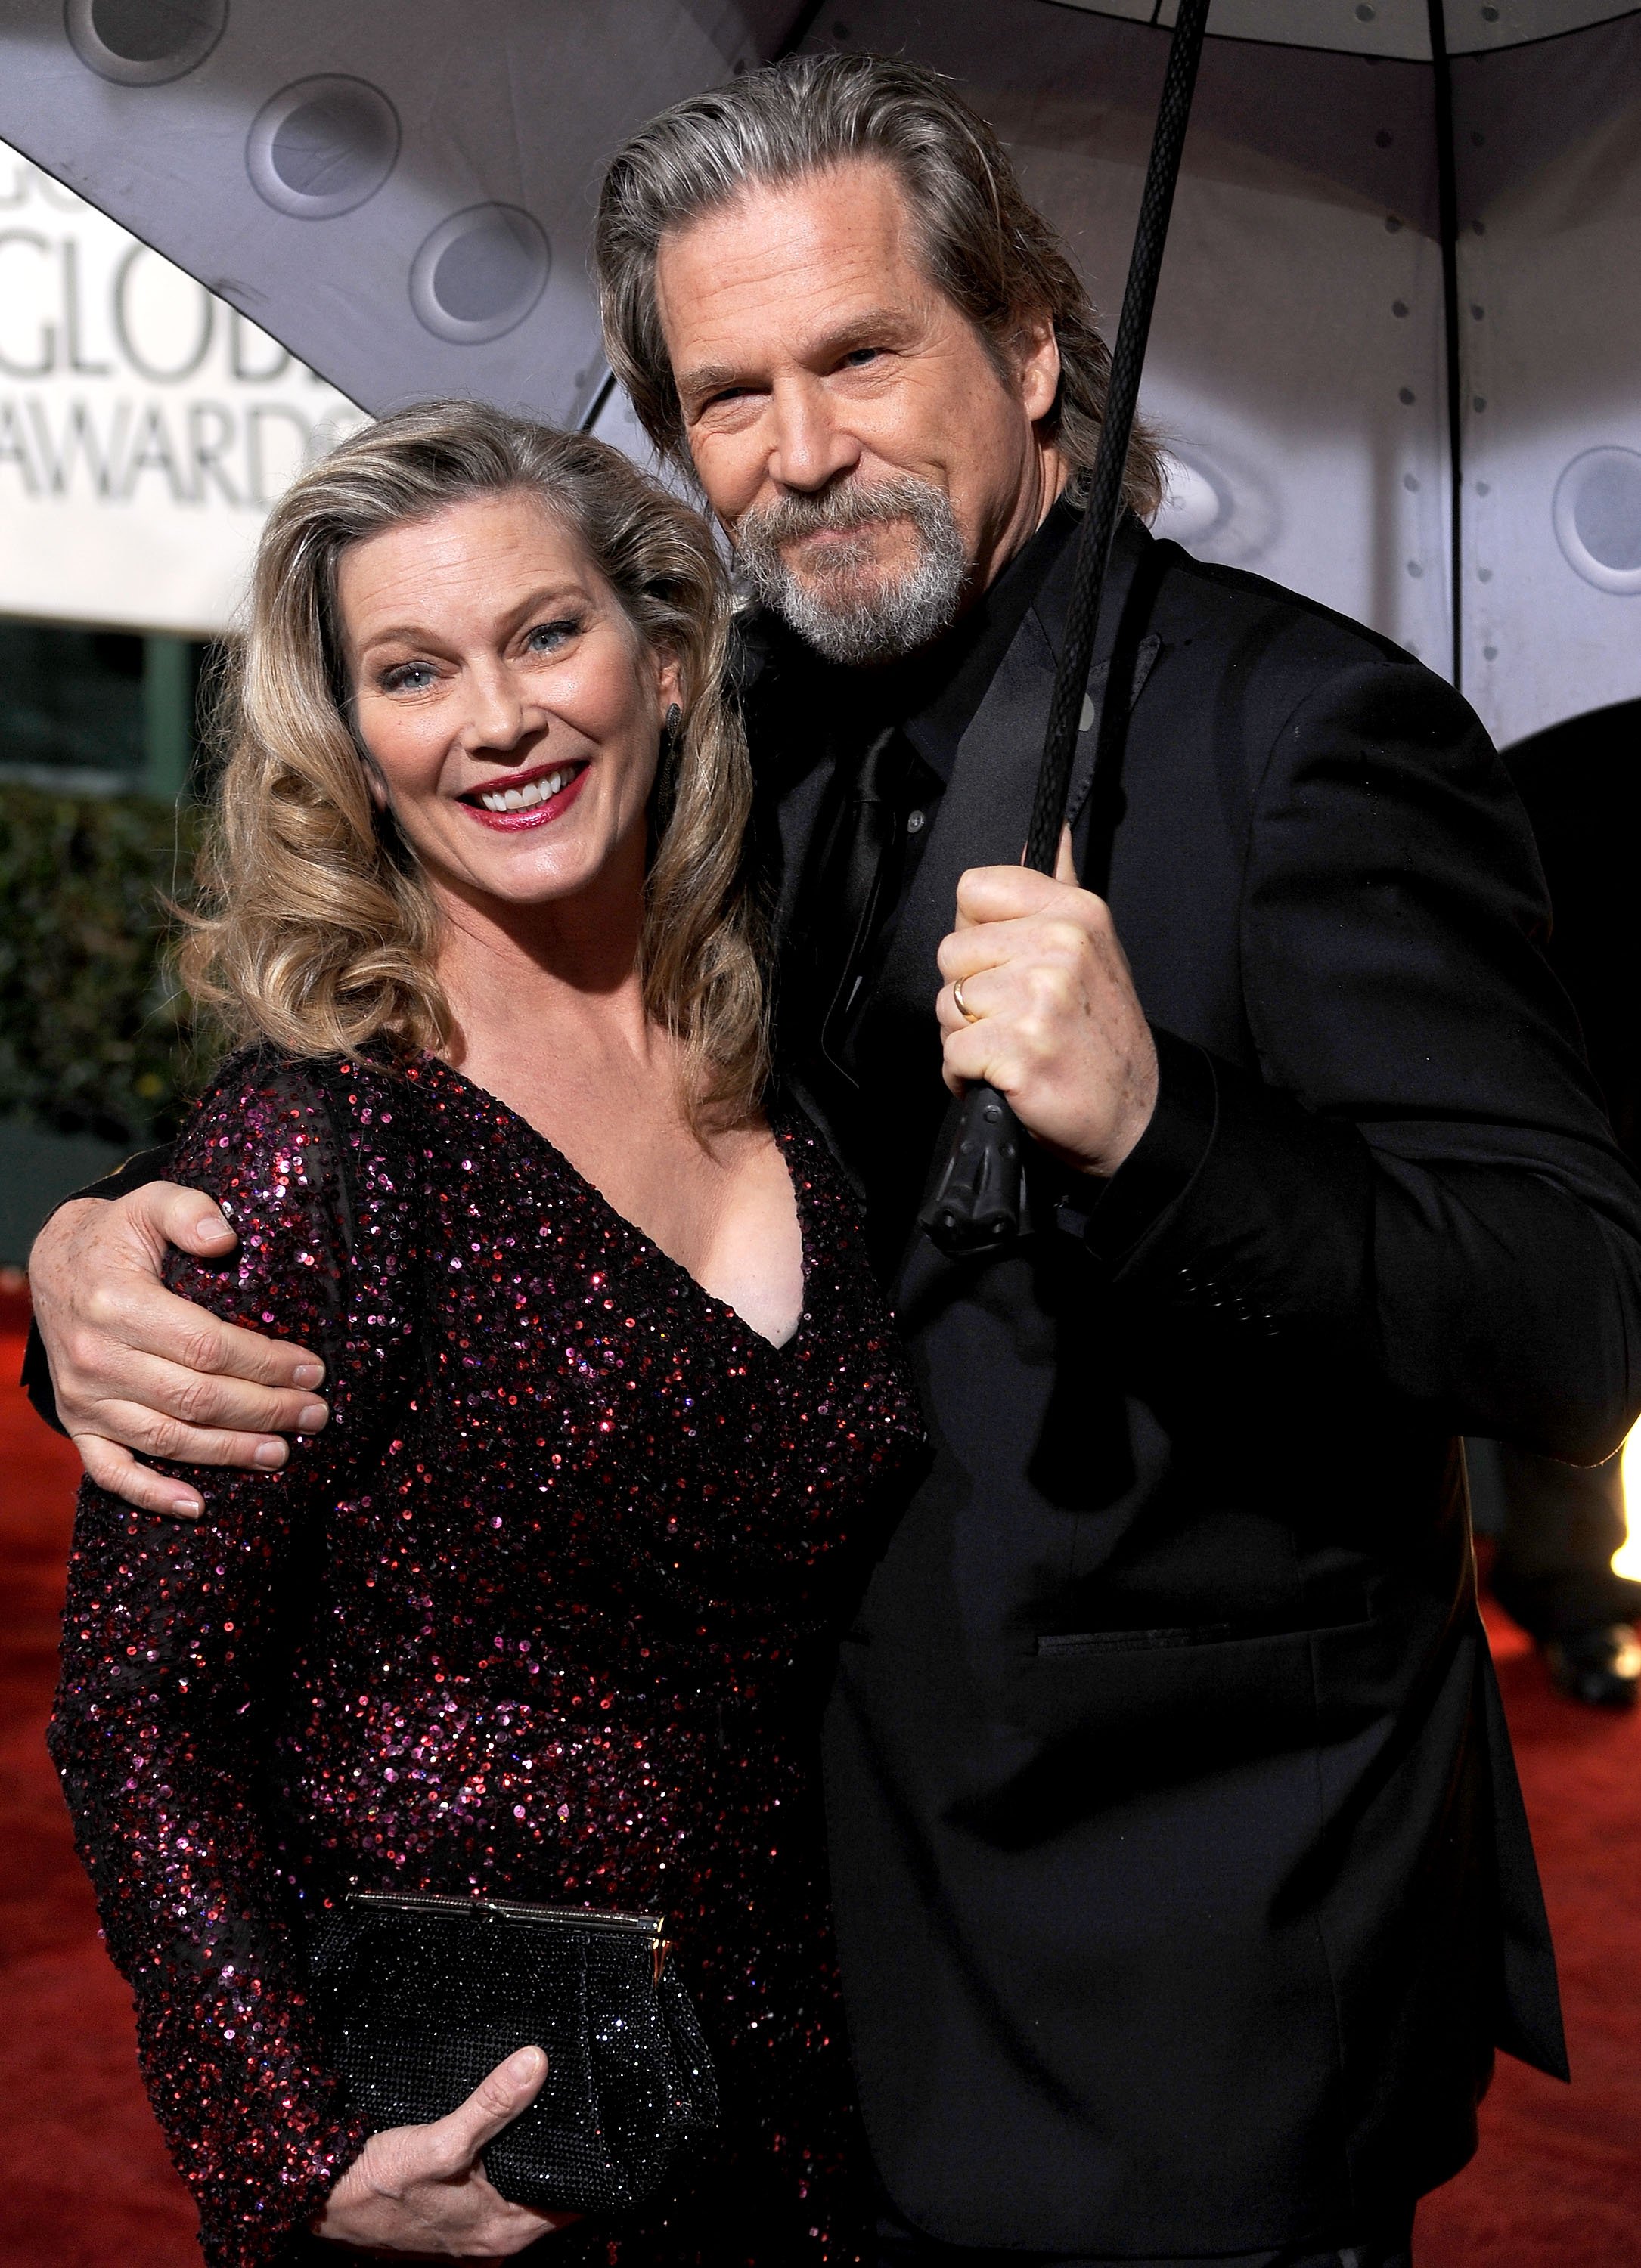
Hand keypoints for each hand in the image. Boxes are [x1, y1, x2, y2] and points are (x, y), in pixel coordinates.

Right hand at [28, 1185, 329, 1518]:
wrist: (54, 1265)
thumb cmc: (119, 1236)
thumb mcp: (149, 1203)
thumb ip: (189, 1211)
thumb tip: (226, 1239)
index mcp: (117, 1302)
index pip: (206, 1346)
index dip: (264, 1363)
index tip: (312, 1369)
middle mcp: (96, 1357)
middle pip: (195, 1398)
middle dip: (264, 1410)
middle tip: (316, 1414)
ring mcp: (84, 1397)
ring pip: (165, 1437)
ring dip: (229, 1451)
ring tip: (283, 1452)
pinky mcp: (78, 1422)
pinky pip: (111, 1470)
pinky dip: (152, 1493)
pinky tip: (197, 1505)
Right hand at [316, 2045, 575, 2256]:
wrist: (322, 2202)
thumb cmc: (378, 2185)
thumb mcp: (441, 2141)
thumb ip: (492, 2106)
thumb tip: (538, 2063)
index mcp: (506, 2231)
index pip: (575, 2201)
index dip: (591, 2165)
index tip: (602, 2121)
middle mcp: (495, 2239)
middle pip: (551, 2194)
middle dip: (564, 2155)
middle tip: (577, 2102)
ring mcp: (472, 2232)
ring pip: (523, 2191)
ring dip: (532, 2158)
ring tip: (545, 2107)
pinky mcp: (451, 2220)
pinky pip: (496, 2191)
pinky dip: (505, 2165)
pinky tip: (500, 2132)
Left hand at [935, 831, 1157, 1177]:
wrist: (1134, 1114)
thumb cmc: (1101, 1034)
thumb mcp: (1095, 946)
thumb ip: (1059, 887)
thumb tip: (1049, 831)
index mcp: (1075, 913)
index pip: (972, 889)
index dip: (976, 933)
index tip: (1006, 962)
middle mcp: (1062, 946)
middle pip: (951, 952)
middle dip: (968, 993)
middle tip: (1014, 1018)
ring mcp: (1041, 998)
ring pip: (946, 1003)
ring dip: (967, 1037)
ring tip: (1013, 1048)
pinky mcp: (1021, 1050)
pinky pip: (952, 1052)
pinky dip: (965, 1075)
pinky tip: (1004, 1077)